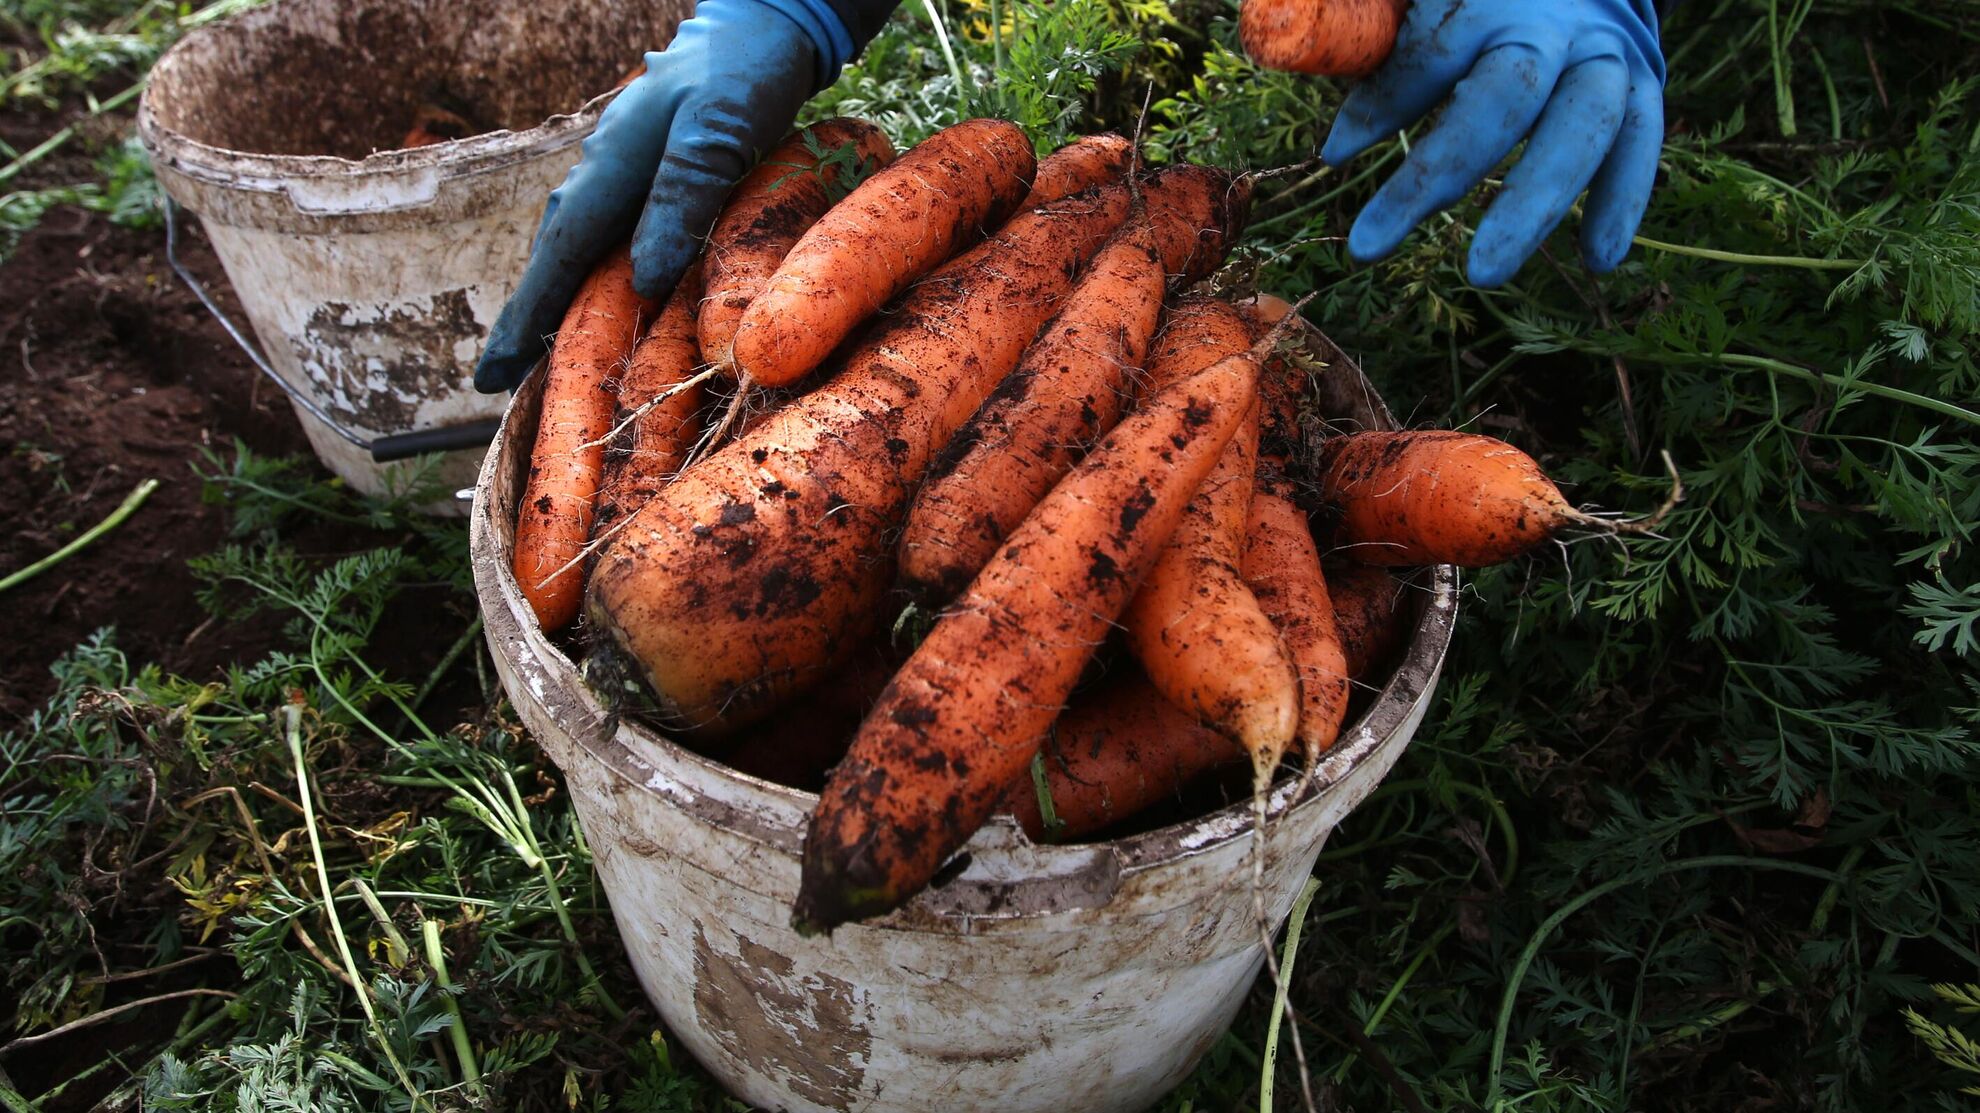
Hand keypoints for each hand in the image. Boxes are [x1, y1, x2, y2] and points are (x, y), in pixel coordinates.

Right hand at [475, 0, 853, 392]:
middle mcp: (603, 173)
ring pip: (579, 249)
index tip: (492, 374)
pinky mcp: (647, 174)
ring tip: (536, 353)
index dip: (527, 318)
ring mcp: (621, 172)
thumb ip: (680, 199)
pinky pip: (609, 236)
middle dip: (528, 319)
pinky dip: (595, 274)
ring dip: (557, 300)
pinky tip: (601, 299)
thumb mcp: (716, 134)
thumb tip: (644, 279)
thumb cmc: (740, 74)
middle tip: (498, 381)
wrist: (760, 25)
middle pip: (555, 258)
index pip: (559, 257)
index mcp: (609, 168)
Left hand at [1321, 0, 1665, 287]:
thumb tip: (1283, 43)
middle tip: (1371, 245)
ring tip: (1481, 274)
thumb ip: (1366, 16)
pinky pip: (1641, 140)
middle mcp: (1550, 22)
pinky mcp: (1640, 80)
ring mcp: (1601, 53)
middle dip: (1437, 174)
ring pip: (1581, 126)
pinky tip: (1597, 259)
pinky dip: (1623, 198)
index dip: (1384, 102)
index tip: (1335, 153)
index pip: (1430, 50)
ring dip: (1534, 205)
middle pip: (1502, 98)